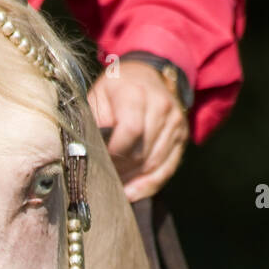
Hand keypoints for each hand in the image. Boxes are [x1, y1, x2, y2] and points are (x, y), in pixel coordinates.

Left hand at [87, 60, 188, 201]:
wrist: (146, 74)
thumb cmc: (115, 90)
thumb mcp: (97, 98)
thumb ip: (93, 124)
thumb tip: (86, 155)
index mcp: (136, 93)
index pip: (131, 130)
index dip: (115, 152)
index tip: (101, 162)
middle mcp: (161, 106)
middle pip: (142, 152)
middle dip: (121, 170)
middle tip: (103, 180)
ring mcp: (175, 122)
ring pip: (154, 164)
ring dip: (132, 180)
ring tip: (115, 186)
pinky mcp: (182, 136)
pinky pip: (167, 169)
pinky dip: (149, 185)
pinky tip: (132, 193)